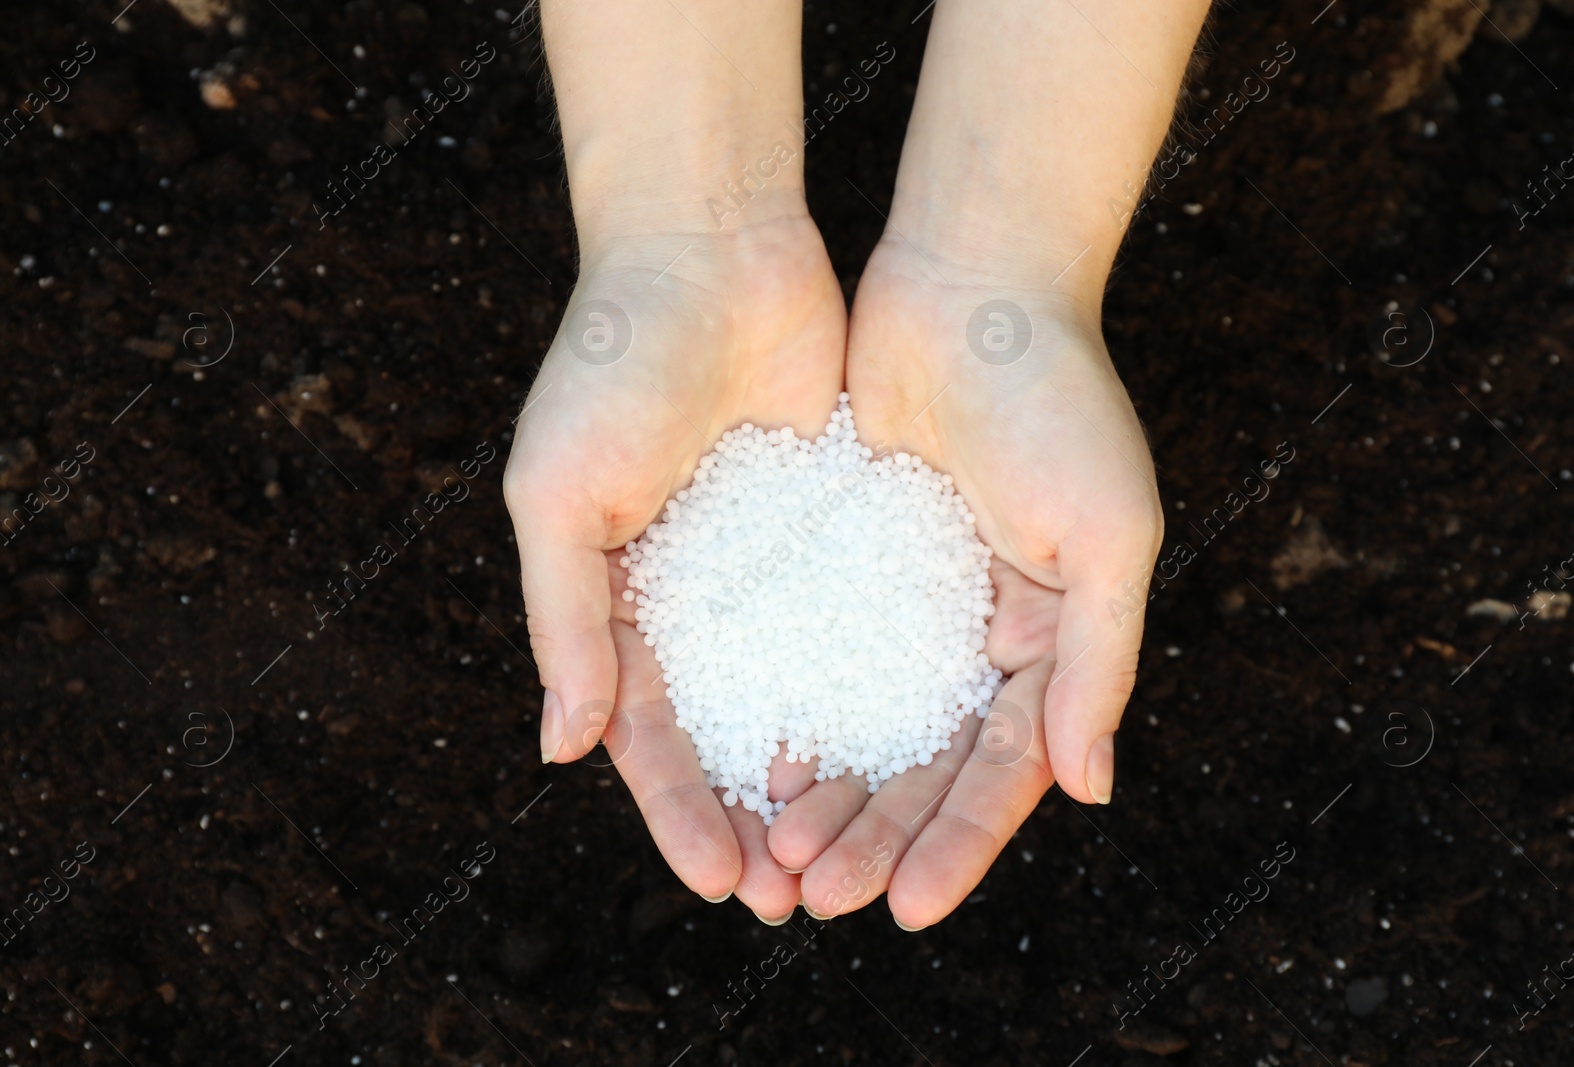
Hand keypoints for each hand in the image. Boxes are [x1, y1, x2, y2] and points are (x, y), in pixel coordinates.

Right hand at [504, 209, 846, 919]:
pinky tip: (906, 746)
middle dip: (754, 816)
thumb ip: (566, 620)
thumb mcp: (558, 495)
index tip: (720, 882)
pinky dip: (872, 684)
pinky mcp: (837, 522)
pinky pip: (857, 617)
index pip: (646, 732)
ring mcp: (769, 562)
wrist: (710, 248)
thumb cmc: (610, 364)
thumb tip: (563, 749)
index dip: (678, 811)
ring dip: (821, 771)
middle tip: (794, 898)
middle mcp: (695, 593)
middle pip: (728, 732)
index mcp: (618, 596)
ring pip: (799, 689)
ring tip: (855, 846)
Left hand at [766, 235, 1163, 927]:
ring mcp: (910, 600)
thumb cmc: (1059, 400)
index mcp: (1050, 637)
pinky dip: (794, 710)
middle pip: (925, 764)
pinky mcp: (847, 559)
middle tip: (818, 900)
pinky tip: (755, 762)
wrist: (971, 283)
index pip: (1003, 768)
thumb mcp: (1108, 534)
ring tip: (775, 855)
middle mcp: (980, 632)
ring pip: (866, 723)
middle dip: (877, 836)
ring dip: (829, 794)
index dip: (958, 842)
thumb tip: (1087, 789)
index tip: (910, 909)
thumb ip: (1098, 662)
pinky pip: (817, 654)